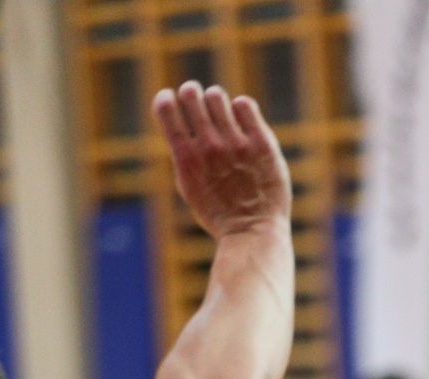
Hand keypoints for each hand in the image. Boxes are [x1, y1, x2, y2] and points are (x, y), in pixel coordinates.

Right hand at [153, 82, 290, 240]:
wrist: (253, 234)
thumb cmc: (218, 213)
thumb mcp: (189, 186)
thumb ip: (183, 153)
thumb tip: (180, 120)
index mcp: (187, 157)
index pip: (166, 107)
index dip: (166, 99)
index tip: (172, 102)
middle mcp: (210, 147)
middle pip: (191, 94)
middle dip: (191, 94)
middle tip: (198, 102)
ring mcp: (237, 144)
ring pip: (218, 96)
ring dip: (216, 100)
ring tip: (222, 116)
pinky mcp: (262, 144)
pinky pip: (245, 105)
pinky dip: (241, 107)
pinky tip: (242, 121)